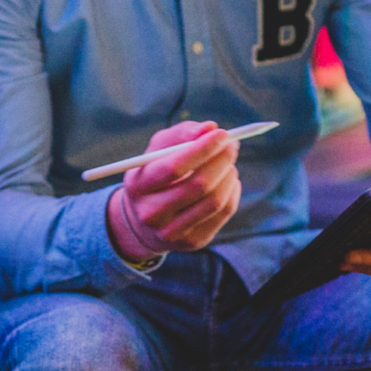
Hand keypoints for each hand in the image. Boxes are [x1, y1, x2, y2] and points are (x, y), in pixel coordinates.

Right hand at [108, 122, 242, 261]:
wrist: (144, 221)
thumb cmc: (155, 174)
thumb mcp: (158, 150)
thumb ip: (182, 134)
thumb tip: (210, 128)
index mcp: (138, 186)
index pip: (174, 167)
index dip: (202, 149)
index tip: (222, 133)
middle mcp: (151, 213)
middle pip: (198, 186)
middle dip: (222, 161)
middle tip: (232, 145)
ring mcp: (172, 232)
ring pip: (215, 201)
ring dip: (229, 175)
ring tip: (228, 163)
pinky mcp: (192, 242)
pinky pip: (223, 213)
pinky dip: (232, 191)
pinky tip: (228, 181)